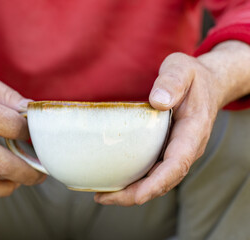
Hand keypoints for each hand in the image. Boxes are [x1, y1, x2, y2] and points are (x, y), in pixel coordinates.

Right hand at [0, 54, 45, 196]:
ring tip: (32, 171)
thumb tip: (33, 109)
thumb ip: (8, 95)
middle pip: (7, 162)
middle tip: (45, 168)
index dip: (32, 131)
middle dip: (33, 169)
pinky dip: (1, 189)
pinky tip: (12, 182)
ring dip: (20, 177)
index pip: (15, 128)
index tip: (38, 133)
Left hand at [95, 41, 249, 205]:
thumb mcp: (182, 69)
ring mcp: (176, 151)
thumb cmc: (192, 76)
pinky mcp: (166, 150)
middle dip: (135, 195)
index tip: (137, 196)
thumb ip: (172, 82)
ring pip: (156, 180)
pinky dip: (134, 181)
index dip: (157, 183)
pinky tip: (113, 181)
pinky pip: (152, 171)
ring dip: (131, 192)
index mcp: (192, 132)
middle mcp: (186, 148)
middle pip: (163, 181)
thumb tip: (157, 101)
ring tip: (102, 195)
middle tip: (103, 198)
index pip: (177, 164)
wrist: (206, 84)